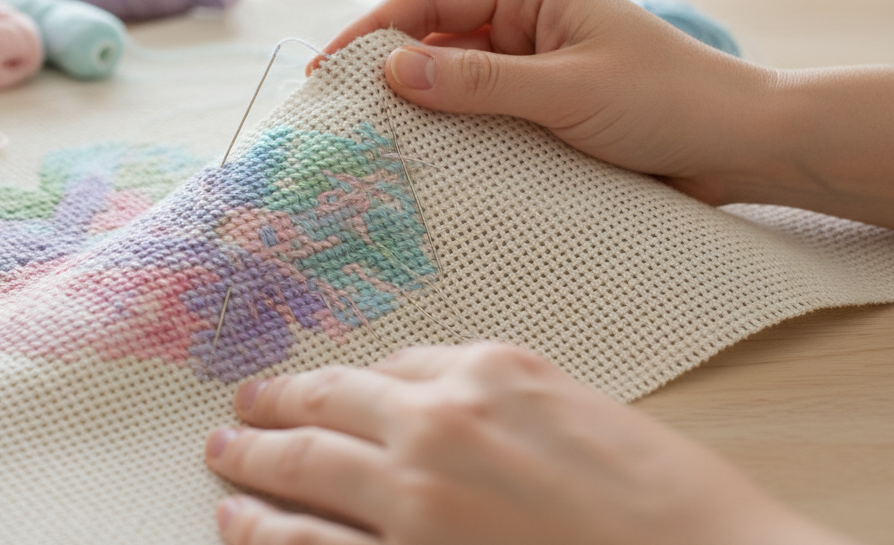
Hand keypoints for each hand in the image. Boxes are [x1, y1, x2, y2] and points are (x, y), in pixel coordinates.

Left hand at [205, 343, 857, 544]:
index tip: (321, 390)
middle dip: (275, 405)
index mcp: (489, 370)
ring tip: (224, 459)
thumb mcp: (582, 411)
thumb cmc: (668, 498)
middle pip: (328, 403)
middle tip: (241, 408)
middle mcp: (440, 423)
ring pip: (305, 471)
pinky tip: (238, 526)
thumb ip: (498, 392)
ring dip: (253, 464)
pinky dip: (265, 535)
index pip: (391, 365)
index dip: (349, 382)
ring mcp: (418, 501)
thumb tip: (423, 386)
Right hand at [310, 0, 778, 207]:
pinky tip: (425, 159)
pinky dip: (453, 133)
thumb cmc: (666, 103)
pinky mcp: (545, 110)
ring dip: (420, 105)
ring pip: (456, 79)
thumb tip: (392, 71)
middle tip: (337, 112)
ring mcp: (535, 67)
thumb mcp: (567, 90)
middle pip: (437, 36)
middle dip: (389, 69)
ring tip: (369, 140)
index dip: (375, 27)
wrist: (741, 149)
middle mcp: (528, 23)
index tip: (329, 68)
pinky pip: (483, 115)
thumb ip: (479, 82)